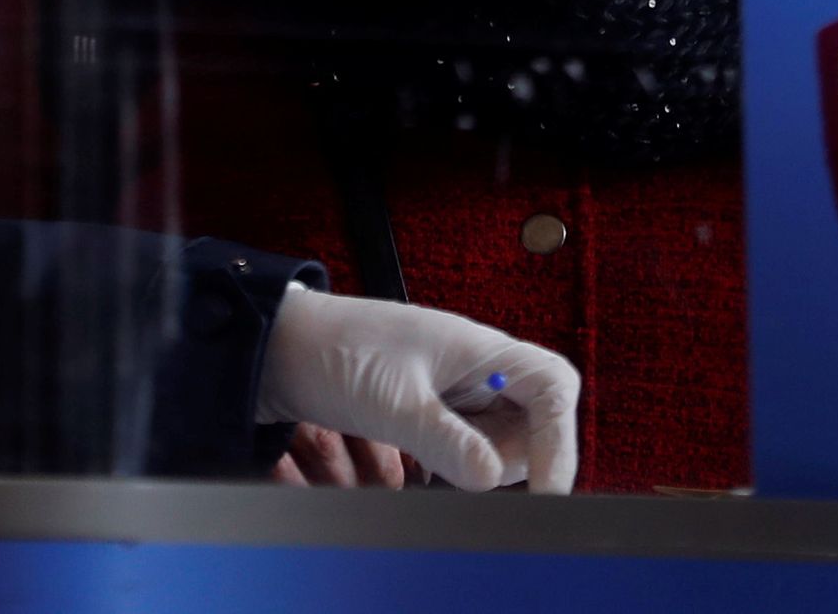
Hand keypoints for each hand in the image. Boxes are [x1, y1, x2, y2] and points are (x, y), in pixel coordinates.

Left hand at [256, 284, 579, 492]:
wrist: (278, 347)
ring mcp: (458, 389)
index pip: (553, 387)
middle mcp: (477, 366)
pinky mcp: (434, 410)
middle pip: (532, 424)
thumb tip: (492, 479)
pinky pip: (467, 447)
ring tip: (422, 460)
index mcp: (480, 348)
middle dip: (505, 459)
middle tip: (454, 467)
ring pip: (499, 442)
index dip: (559, 439)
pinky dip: (453, 466)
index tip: (545, 490)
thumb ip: (447, 441)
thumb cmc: (333, 351)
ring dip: (474, 466)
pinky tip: (418, 466)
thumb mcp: (391, 402)